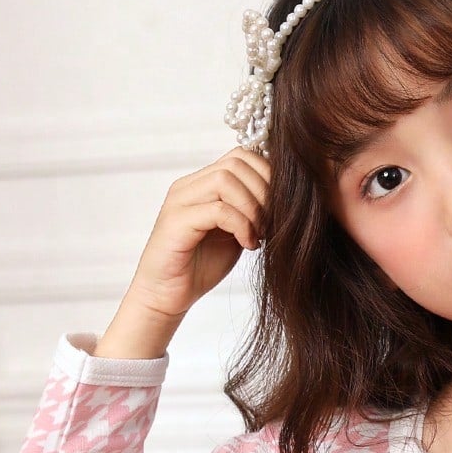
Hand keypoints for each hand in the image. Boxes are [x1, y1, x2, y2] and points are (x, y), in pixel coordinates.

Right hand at [124, 147, 271, 324]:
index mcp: (202, 183)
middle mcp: (188, 186)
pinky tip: (247, 244)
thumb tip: (284, 198)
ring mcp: (180, 201)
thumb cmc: (201, 267)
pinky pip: (217, 210)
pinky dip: (241, 226)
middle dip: (263, 192)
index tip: (278, 209)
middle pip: (236, 163)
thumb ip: (250, 211)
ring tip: (258, 235)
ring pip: (225, 180)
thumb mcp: (235, 232)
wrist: (167, 297)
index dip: (267, 177)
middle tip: (270, 223)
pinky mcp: (176, 222)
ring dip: (252, 208)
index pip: (241, 156)